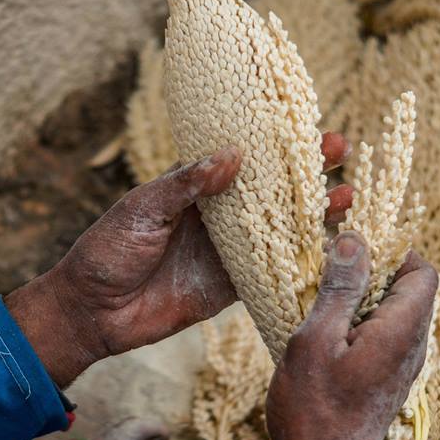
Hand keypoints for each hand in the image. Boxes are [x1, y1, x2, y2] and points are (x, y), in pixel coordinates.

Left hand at [7, 134, 352, 386]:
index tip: (309, 128)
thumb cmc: (108, 250)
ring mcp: (227, 251)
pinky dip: (300, 261)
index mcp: (193, 187)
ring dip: (313, 215)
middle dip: (307, 172)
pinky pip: (271, 272)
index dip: (276, 144)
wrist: (92, 311)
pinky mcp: (231, 287)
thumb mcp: (142, 208)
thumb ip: (186, 184)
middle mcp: (217, 215)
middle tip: (341, 154)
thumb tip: (233, 155)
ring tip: (346, 198)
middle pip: (271, 190)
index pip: (243, 157)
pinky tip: (331, 250)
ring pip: (280, 228)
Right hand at [265, 231, 437, 439]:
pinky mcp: (385, 379)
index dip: (395, 250)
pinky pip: (381, 334)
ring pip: (392, 312)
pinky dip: (357, 320)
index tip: (354, 244)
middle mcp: (411, 348)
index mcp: (401, 333)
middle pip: (409, 289)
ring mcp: (400, 366)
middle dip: (372, 269)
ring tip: (320, 296)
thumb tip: (355, 241)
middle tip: (328, 265)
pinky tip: (323, 329)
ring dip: (361, 296)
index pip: (424, 272)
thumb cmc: (313, 408)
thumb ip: (339, 290)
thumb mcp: (316, 340)